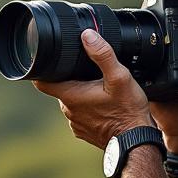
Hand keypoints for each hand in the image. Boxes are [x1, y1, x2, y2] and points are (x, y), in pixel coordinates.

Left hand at [33, 29, 151, 149]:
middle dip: (71, 79)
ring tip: (99, 89)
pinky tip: (103, 105)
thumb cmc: (128, 111)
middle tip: (89, 73)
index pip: (41, 81)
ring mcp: (75, 123)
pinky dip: (88, 108)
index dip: (42, 69)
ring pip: (71, 101)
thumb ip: (103, 55)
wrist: (136, 142)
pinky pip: (81, 115)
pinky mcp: (83, 131)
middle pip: (60, 88)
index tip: (49, 61)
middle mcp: (68, 110)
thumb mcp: (119, 77)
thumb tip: (88, 36)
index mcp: (71, 95)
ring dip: (81, 94)